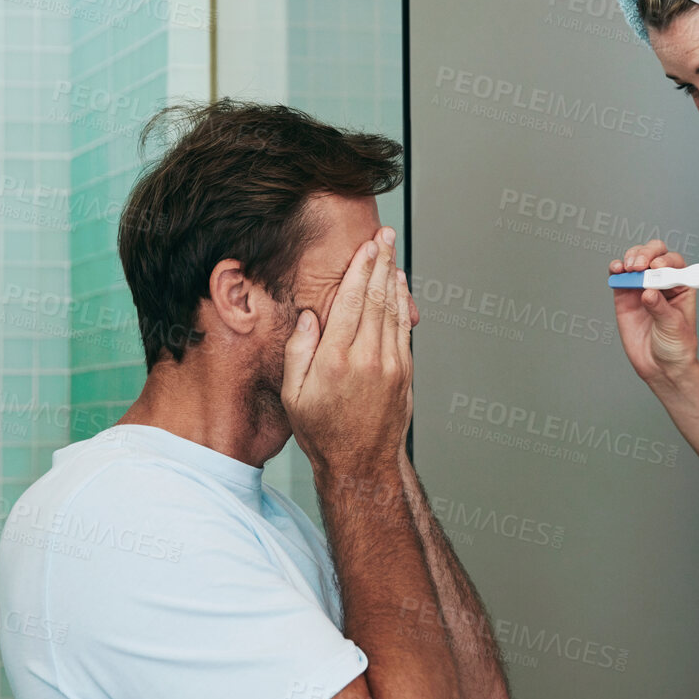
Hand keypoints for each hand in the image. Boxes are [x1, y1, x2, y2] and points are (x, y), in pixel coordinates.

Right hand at [283, 227, 413, 473]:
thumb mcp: (293, 394)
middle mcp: (365, 358)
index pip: (350, 302)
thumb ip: (299, 351)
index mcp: (334, 360)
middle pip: (375, 297)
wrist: (360, 462)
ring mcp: (390, 364)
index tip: (365, 247)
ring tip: (391, 251)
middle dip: (380, 262)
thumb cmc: (322, 430)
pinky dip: (403, 302)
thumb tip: (309, 316)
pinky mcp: (404, 372)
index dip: (359, 269)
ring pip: (393, 309)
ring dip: (393, 276)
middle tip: (383, 235)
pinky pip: (404, 328)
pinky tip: (399, 286)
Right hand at [611, 239, 698, 391]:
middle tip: (639, 266)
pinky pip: (620, 277)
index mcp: (681, 286)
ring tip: (628, 268)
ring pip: (636, 261)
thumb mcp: (674, 327)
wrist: (661, 367)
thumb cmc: (676, 347)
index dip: (665, 261)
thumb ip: (661, 308)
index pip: (674, 263)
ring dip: (631, 258)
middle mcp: (662, 282)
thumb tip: (648, 291)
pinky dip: (616, 269)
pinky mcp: (625, 297)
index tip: (657, 267)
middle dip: (646, 254)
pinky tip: (616, 269)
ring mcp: (642, 288)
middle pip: (654, 255)